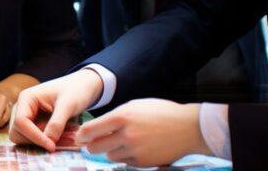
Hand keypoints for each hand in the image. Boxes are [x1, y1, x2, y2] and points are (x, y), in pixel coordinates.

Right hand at [8, 68, 101, 150]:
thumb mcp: (68, 105)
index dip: (34, 136)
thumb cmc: (75, 90)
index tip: (52, 146)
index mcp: (26, 98)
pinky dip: (44, 142)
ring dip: (39, 143)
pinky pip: (33, 138)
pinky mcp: (35, 124)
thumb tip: (48, 141)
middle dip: (34, 141)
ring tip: (59, 140)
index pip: (21, 122)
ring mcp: (28, 116)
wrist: (82, 87)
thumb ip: (57, 123)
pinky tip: (58, 139)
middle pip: (17, 132)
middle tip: (55, 144)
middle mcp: (23, 108)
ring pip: (23, 138)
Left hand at [75, 99, 208, 166]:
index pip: (90, 130)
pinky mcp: (142, 163)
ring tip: (124, 141)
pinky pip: (124, 162)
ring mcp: (134, 151)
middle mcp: (126, 135)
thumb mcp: (135, 106)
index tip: (79, 136)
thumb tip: (95, 129)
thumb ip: (115, 117)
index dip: (81, 135)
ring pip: (109, 155)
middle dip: (92, 145)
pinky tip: (136, 147)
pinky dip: (125, 156)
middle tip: (94, 142)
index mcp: (122, 116)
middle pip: (94, 147)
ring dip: (111, 150)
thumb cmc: (161, 113)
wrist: (188, 128)